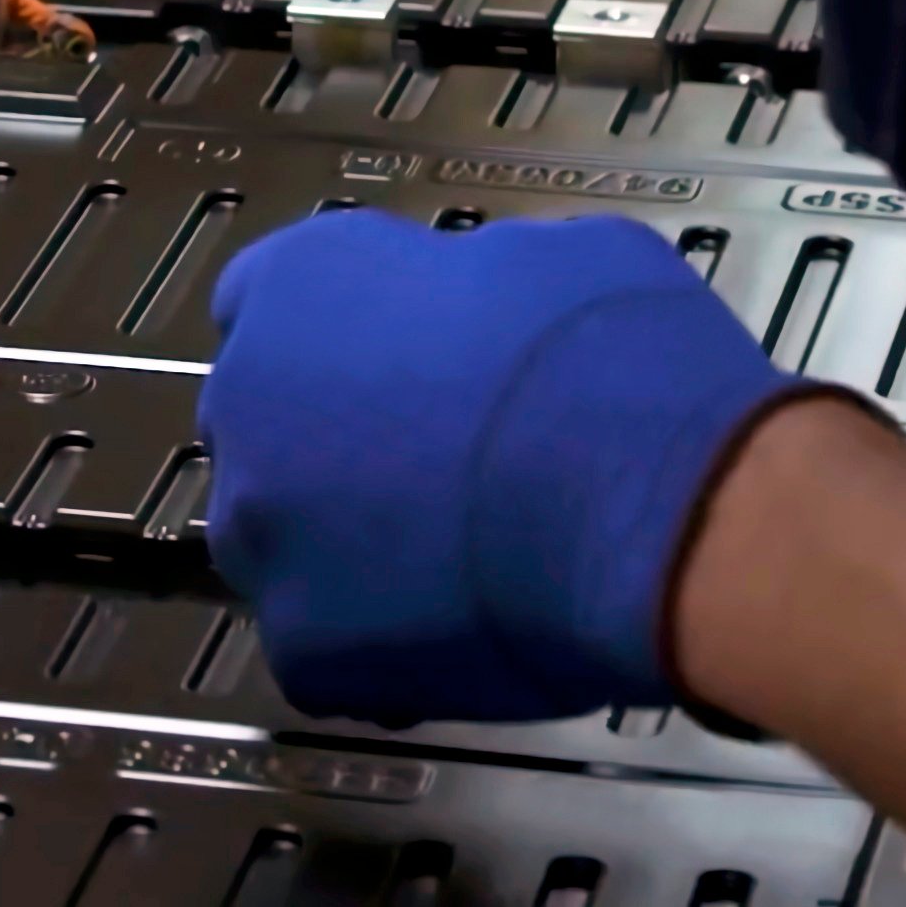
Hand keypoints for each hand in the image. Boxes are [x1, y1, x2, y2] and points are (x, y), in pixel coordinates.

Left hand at [201, 210, 812, 724]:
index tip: (385, 370)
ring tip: (448, 566)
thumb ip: (474, 276)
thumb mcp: (558, 256)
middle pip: (262, 425)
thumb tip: (488, 309)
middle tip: (430, 476)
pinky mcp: (300, 637)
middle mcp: (249, 393)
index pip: (266, 303)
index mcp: (299, 281)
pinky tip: (455, 635)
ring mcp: (260, 523)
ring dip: (340, 552)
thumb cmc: (620, 372)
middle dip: (330, 448)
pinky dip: (377, 650)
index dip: (338, 345)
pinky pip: (320, 646)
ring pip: (275, 542)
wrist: (656, 508)